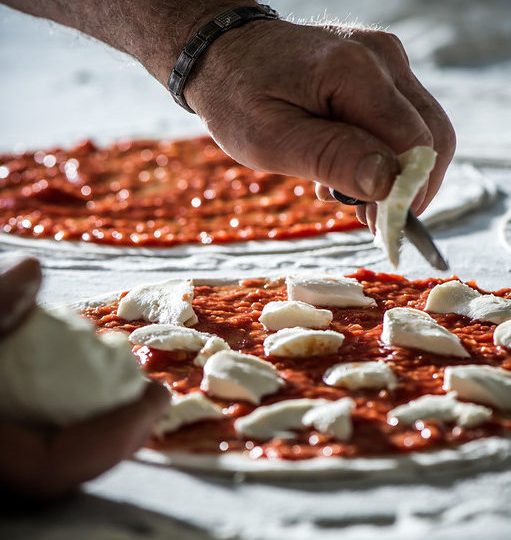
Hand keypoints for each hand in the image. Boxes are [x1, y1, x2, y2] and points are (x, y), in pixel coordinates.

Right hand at [0, 254, 167, 497]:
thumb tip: (31, 271)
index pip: (49, 467)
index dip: (112, 438)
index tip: (156, 398)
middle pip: (58, 473)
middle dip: (115, 439)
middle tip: (151, 399)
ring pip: (45, 460)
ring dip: (96, 429)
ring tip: (130, 395)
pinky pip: (30, 441)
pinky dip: (65, 417)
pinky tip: (83, 386)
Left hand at [185, 20, 455, 231]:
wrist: (226, 55)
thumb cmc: (237, 98)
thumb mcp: (271, 140)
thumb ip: (332, 158)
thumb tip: (388, 184)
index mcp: (354, 70)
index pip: (414, 142)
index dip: (407, 193)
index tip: (383, 229)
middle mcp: (382, 57)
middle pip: (431, 137)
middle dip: (406, 189)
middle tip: (364, 218)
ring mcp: (385, 60)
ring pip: (422, 132)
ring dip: (395, 176)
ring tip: (345, 194)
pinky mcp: (379, 71)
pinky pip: (402, 121)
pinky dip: (385, 156)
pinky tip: (346, 170)